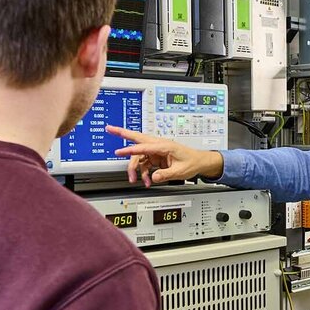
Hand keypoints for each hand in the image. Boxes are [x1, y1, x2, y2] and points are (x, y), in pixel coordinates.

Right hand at [105, 126, 223, 186]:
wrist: (200, 162)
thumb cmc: (193, 162)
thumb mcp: (180, 171)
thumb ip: (166, 174)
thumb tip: (153, 177)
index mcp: (164, 145)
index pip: (143, 147)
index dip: (130, 149)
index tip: (119, 151)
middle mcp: (158, 146)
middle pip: (137, 139)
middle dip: (122, 133)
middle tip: (109, 128)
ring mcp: (156, 151)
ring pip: (138, 157)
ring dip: (135, 169)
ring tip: (135, 180)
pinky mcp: (156, 157)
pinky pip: (144, 163)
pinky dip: (143, 172)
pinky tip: (147, 180)